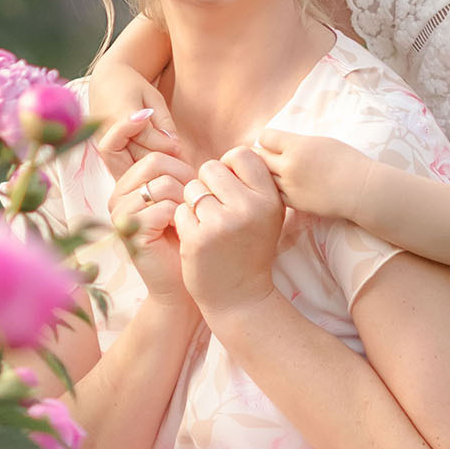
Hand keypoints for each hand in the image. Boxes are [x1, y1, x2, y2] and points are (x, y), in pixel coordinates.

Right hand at [89, 61, 185, 163]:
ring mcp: (103, 143)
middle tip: (179, 161)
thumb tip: (175, 146)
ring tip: (170, 164)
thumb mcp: (153, 97)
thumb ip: (164, 121)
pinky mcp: (103, 151)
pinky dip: (139, 166)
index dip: (166, 143)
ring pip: (130, 165)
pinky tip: (155, 165)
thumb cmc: (132, 86)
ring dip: (150, 166)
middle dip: (159, 158)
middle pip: (137, 154)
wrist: (104, 83)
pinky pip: (123, 166)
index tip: (180, 148)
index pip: (146, 136)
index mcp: (120, 114)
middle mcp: (107, 131)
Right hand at [100, 120, 194, 307]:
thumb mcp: (181, 196)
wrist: (185, 282)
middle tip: (194, 199)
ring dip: (186, 199)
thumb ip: (173, 168)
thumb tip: (166, 131)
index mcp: (126, 183)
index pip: (115, 141)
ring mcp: (120, 215)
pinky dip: (182, 217)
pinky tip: (184, 230)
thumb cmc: (188, 235)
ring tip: (190, 217)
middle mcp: (117, 196)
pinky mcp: (130, 234)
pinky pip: (162, 208)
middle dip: (184, 176)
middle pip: (152, 162)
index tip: (143, 114)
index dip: (124, 125)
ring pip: (160, 183)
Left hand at [177, 145, 285, 325]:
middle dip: (207, 185)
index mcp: (269, 198)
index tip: (229, 189)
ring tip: (209, 227)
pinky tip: (197, 240)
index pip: (240, 154)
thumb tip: (236, 150)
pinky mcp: (198, 238)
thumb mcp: (265, 214)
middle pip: (210, 167)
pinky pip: (179, 210)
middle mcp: (249, 208)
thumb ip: (254, 183)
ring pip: (192, 188)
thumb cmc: (249, 249)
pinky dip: (183, 223)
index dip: (229, 167)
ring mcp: (223, 223)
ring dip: (193, 205)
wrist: (240, 297)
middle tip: (216, 211)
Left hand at [254, 129, 372, 225]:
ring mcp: (289, 186)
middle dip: (262, 156)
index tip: (272, 144)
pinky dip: (276, 191)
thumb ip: (296, 142)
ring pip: (264, 178)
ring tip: (276, 173)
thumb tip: (278, 143)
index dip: (268, 140)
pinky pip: (274, 194)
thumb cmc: (347, 161)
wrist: (361, 189)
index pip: (265, 137)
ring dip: (266, 175)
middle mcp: (289, 165)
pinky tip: (285, 187)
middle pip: (259, 157)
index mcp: (297, 146)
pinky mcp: (294, 203)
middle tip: (267, 158)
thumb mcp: (320, 141)